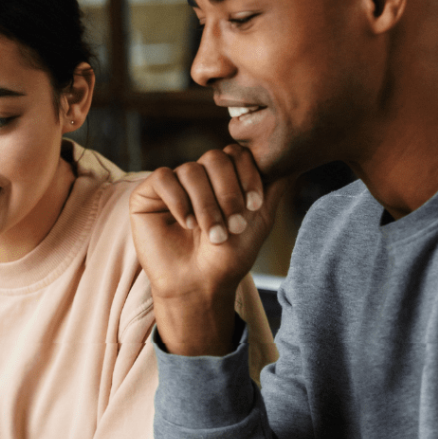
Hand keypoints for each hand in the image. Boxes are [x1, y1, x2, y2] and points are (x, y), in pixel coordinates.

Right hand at [129, 145, 288, 355]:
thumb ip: (273, 185)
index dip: (247, 175)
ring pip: (191, 170)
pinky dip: (178, 200)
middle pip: (214, 158)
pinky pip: (163, 178)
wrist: (201, 284)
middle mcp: (197, 177)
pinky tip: (186, 223)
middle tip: (233, 225)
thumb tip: (290, 159)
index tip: (255, 205)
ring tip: (211, 233)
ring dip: (206, 204)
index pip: (235, 154)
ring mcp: (172, 184)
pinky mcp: (146, 194)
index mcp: (222, 178)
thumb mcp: (260, 218)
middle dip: (228, 193)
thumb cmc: (229, 257)